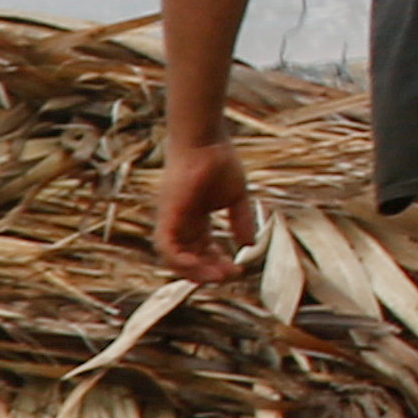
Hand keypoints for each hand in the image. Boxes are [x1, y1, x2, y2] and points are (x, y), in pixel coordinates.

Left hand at [153, 130, 256, 282]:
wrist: (205, 141)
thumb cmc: (219, 161)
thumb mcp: (236, 198)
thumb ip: (241, 221)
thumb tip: (250, 245)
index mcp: (195, 218)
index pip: (202, 250)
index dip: (218, 263)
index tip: (238, 269)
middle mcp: (181, 223)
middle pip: (190, 258)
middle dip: (210, 271)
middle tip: (230, 276)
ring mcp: (172, 221)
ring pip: (175, 259)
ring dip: (196, 272)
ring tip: (219, 275)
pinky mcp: (167, 217)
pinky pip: (168, 248)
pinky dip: (182, 262)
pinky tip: (202, 267)